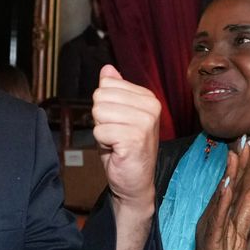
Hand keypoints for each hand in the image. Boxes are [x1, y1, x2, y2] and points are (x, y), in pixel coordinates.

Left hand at [91, 65, 160, 212]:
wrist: (134, 181)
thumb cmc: (123, 147)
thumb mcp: (115, 115)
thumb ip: (113, 91)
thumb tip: (107, 69)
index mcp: (147, 97)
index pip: (106, 85)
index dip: (103, 106)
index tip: (117, 122)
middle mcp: (151, 106)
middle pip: (100, 97)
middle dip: (100, 119)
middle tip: (115, 134)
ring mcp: (145, 122)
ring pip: (98, 113)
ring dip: (102, 131)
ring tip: (116, 141)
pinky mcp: (135, 138)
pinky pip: (100, 131)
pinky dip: (102, 143)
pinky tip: (117, 150)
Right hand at [192, 144, 249, 249]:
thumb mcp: (240, 235)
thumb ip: (246, 214)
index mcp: (221, 213)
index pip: (233, 186)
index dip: (241, 166)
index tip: (247, 146)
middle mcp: (213, 215)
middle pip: (227, 186)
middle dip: (236, 164)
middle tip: (242, 141)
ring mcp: (210, 226)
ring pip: (221, 198)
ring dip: (228, 177)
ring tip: (234, 157)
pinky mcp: (210, 239)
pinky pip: (217, 217)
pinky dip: (221, 202)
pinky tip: (225, 188)